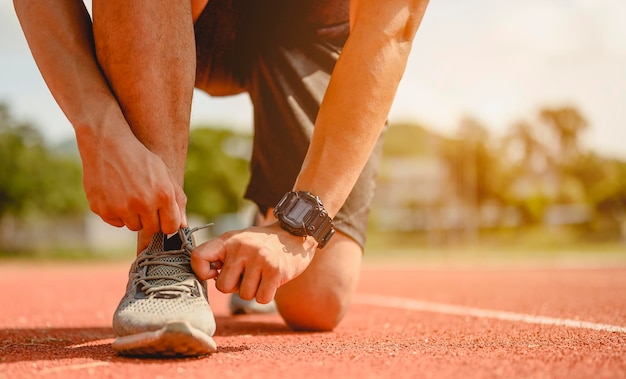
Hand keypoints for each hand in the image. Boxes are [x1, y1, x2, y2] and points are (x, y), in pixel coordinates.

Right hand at [79, 131, 186, 234]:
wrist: (107, 144)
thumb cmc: (139, 158)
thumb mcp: (164, 174)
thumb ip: (177, 200)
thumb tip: (183, 224)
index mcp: (163, 195)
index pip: (171, 227)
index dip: (168, 222)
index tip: (163, 215)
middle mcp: (143, 203)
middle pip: (152, 229)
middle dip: (151, 218)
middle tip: (144, 200)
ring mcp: (121, 208)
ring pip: (133, 226)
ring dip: (134, 216)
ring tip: (129, 195)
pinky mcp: (102, 209)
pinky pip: (116, 222)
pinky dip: (117, 213)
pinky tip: (115, 195)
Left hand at [191, 223, 316, 303]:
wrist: (294, 234)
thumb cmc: (261, 244)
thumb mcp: (238, 242)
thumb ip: (221, 257)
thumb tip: (208, 277)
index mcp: (228, 240)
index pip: (198, 257)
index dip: (202, 272)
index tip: (214, 273)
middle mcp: (241, 248)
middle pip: (223, 286)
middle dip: (235, 287)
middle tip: (247, 275)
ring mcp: (259, 259)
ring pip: (244, 295)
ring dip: (253, 290)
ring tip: (262, 274)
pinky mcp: (276, 271)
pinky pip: (261, 299)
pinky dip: (266, 295)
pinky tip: (272, 281)